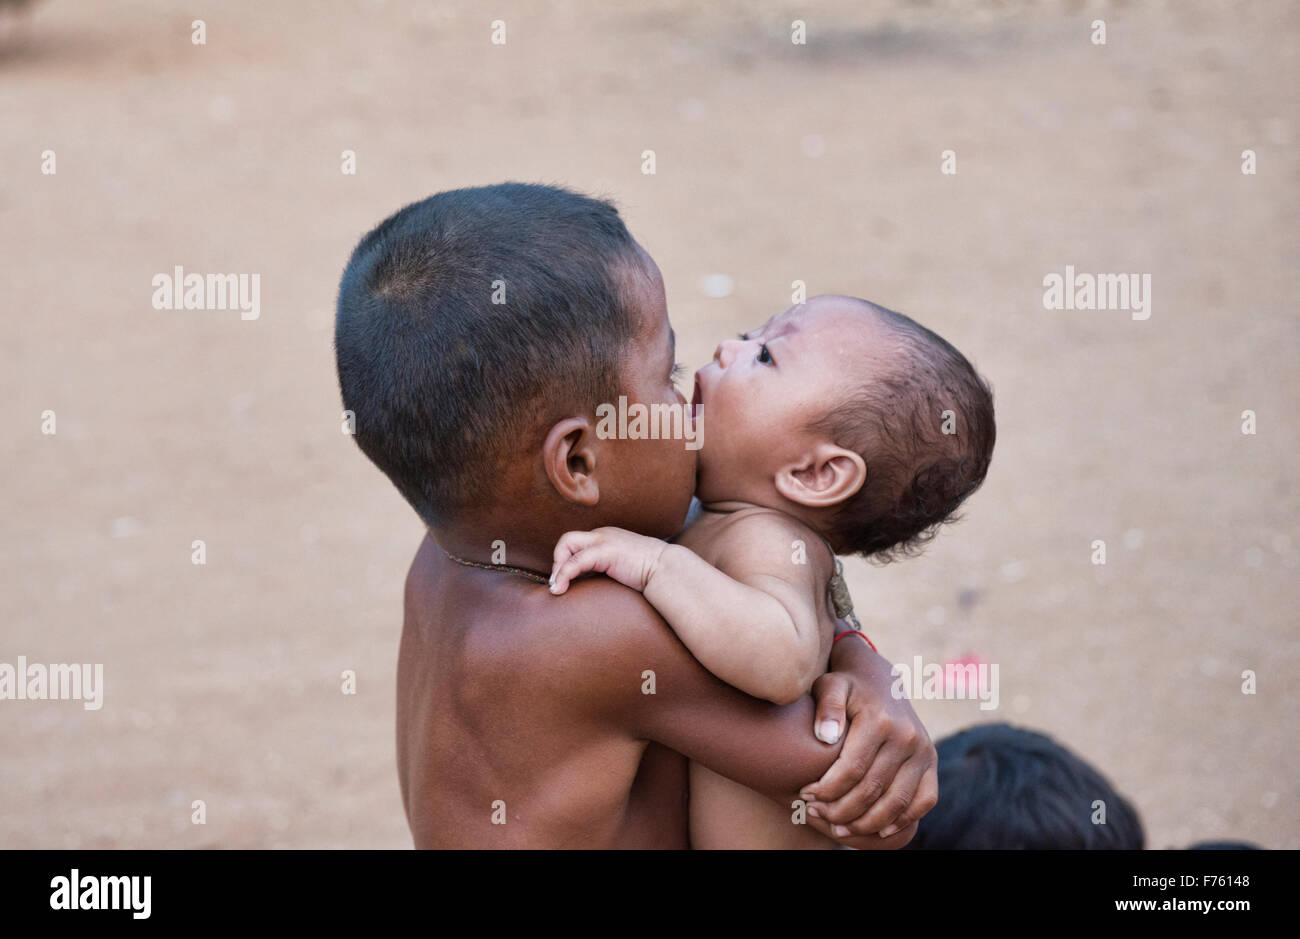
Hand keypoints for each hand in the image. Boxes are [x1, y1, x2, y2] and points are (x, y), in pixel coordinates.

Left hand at [549, 527, 669, 594]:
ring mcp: (604, 540)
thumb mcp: (622, 569)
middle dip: (557, 562)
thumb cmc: (649, 574)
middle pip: (567, 539)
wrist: (668, 570)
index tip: (562, 582)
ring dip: (558, 569)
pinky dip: (565, 574)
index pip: (575, 543)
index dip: (564, 562)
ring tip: (557, 588)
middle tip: (557, 583)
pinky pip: (577, 561)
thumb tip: (589, 586)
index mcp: (606, 537)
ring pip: (567, 545)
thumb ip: (606, 571)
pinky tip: (561, 588)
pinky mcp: (606, 551)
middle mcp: (603, 534)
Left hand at [801, 636, 937, 840]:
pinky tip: (878, 830)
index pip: (851, 769)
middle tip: (816, 814)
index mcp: (880, 720)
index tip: (804, 795)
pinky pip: (925, 800)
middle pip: (872, 790)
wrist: (880, 679)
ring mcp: (924, 750)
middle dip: (840, 810)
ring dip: (867, 823)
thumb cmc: (846, 686)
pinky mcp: (932, 761)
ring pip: (897, 802)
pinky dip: (904, 820)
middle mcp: (908, 736)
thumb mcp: (830, 685)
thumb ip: (826, 706)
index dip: (826, 789)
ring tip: (839, 829)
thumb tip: (825, 737)